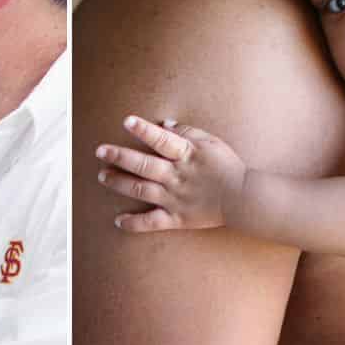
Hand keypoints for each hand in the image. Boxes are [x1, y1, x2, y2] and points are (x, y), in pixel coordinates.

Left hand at [95, 115, 246, 231]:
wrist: (244, 199)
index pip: (162, 140)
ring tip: (102, 176)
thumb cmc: (227, 166)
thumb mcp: (210, 142)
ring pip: (141, 190)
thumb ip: (186, 132)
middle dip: (120, 157)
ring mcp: (174, 198)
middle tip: (100, 150)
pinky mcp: (176, 218)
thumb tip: (163, 124)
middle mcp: (176, 176)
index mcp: (186, 156)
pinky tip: (118, 220)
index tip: (127, 121)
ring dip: (119, 183)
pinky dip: (134, 223)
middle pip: (144, 165)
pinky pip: (152, 222)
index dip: (144, 130)